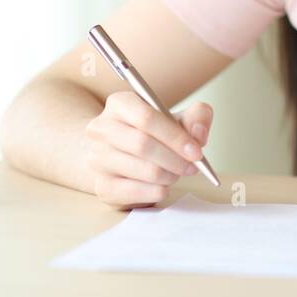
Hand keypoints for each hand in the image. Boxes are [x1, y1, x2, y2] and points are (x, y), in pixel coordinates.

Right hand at [84, 92, 212, 209]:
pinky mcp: (102, 186)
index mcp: (119, 104)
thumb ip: (196, 118)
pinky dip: (157, 191)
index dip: (175, 136)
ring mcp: (97, 159)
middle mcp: (101, 129)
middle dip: (175, 159)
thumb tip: (198, 132)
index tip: (196, 152)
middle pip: (142, 144)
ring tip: (176, 174)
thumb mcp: (177, 120)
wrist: (121, 157)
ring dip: (169, 175)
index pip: (146, 118)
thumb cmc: (154, 135)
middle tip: (192, 167)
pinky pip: (136, 192)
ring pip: (143, 170)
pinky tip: (163, 186)